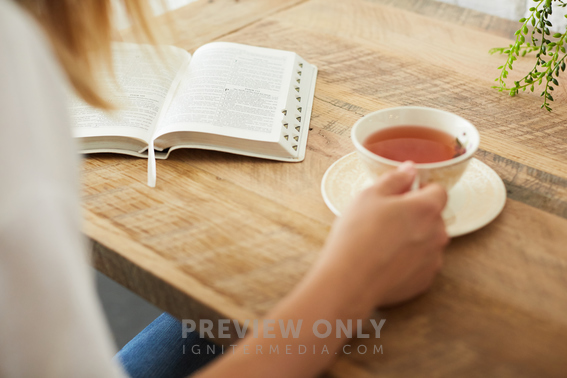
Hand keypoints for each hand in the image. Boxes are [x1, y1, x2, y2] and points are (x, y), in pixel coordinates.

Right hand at [319, 162, 448, 312]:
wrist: (349, 281)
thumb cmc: (357, 235)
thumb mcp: (369, 196)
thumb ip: (395, 179)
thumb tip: (410, 169)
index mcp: (426, 208)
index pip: (438, 191)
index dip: (420, 190)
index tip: (401, 196)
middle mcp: (438, 233)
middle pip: (433, 217)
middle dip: (415, 215)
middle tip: (386, 220)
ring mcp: (433, 260)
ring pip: (428, 241)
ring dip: (413, 238)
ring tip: (383, 244)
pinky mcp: (424, 281)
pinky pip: (421, 264)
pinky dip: (408, 261)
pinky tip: (386, 262)